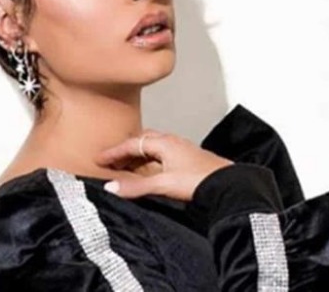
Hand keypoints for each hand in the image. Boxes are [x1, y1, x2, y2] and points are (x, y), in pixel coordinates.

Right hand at [94, 129, 233, 200]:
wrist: (228, 185)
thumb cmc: (199, 180)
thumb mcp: (162, 184)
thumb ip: (136, 186)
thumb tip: (111, 187)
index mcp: (164, 142)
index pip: (132, 143)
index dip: (114, 152)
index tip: (100, 159)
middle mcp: (172, 142)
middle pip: (142, 142)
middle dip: (125, 151)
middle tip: (111, 162)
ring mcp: (182, 150)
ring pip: (153, 149)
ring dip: (138, 156)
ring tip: (126, 168)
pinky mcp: (189, 161)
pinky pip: (162, 156)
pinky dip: (150, 162)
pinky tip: (150, 173)